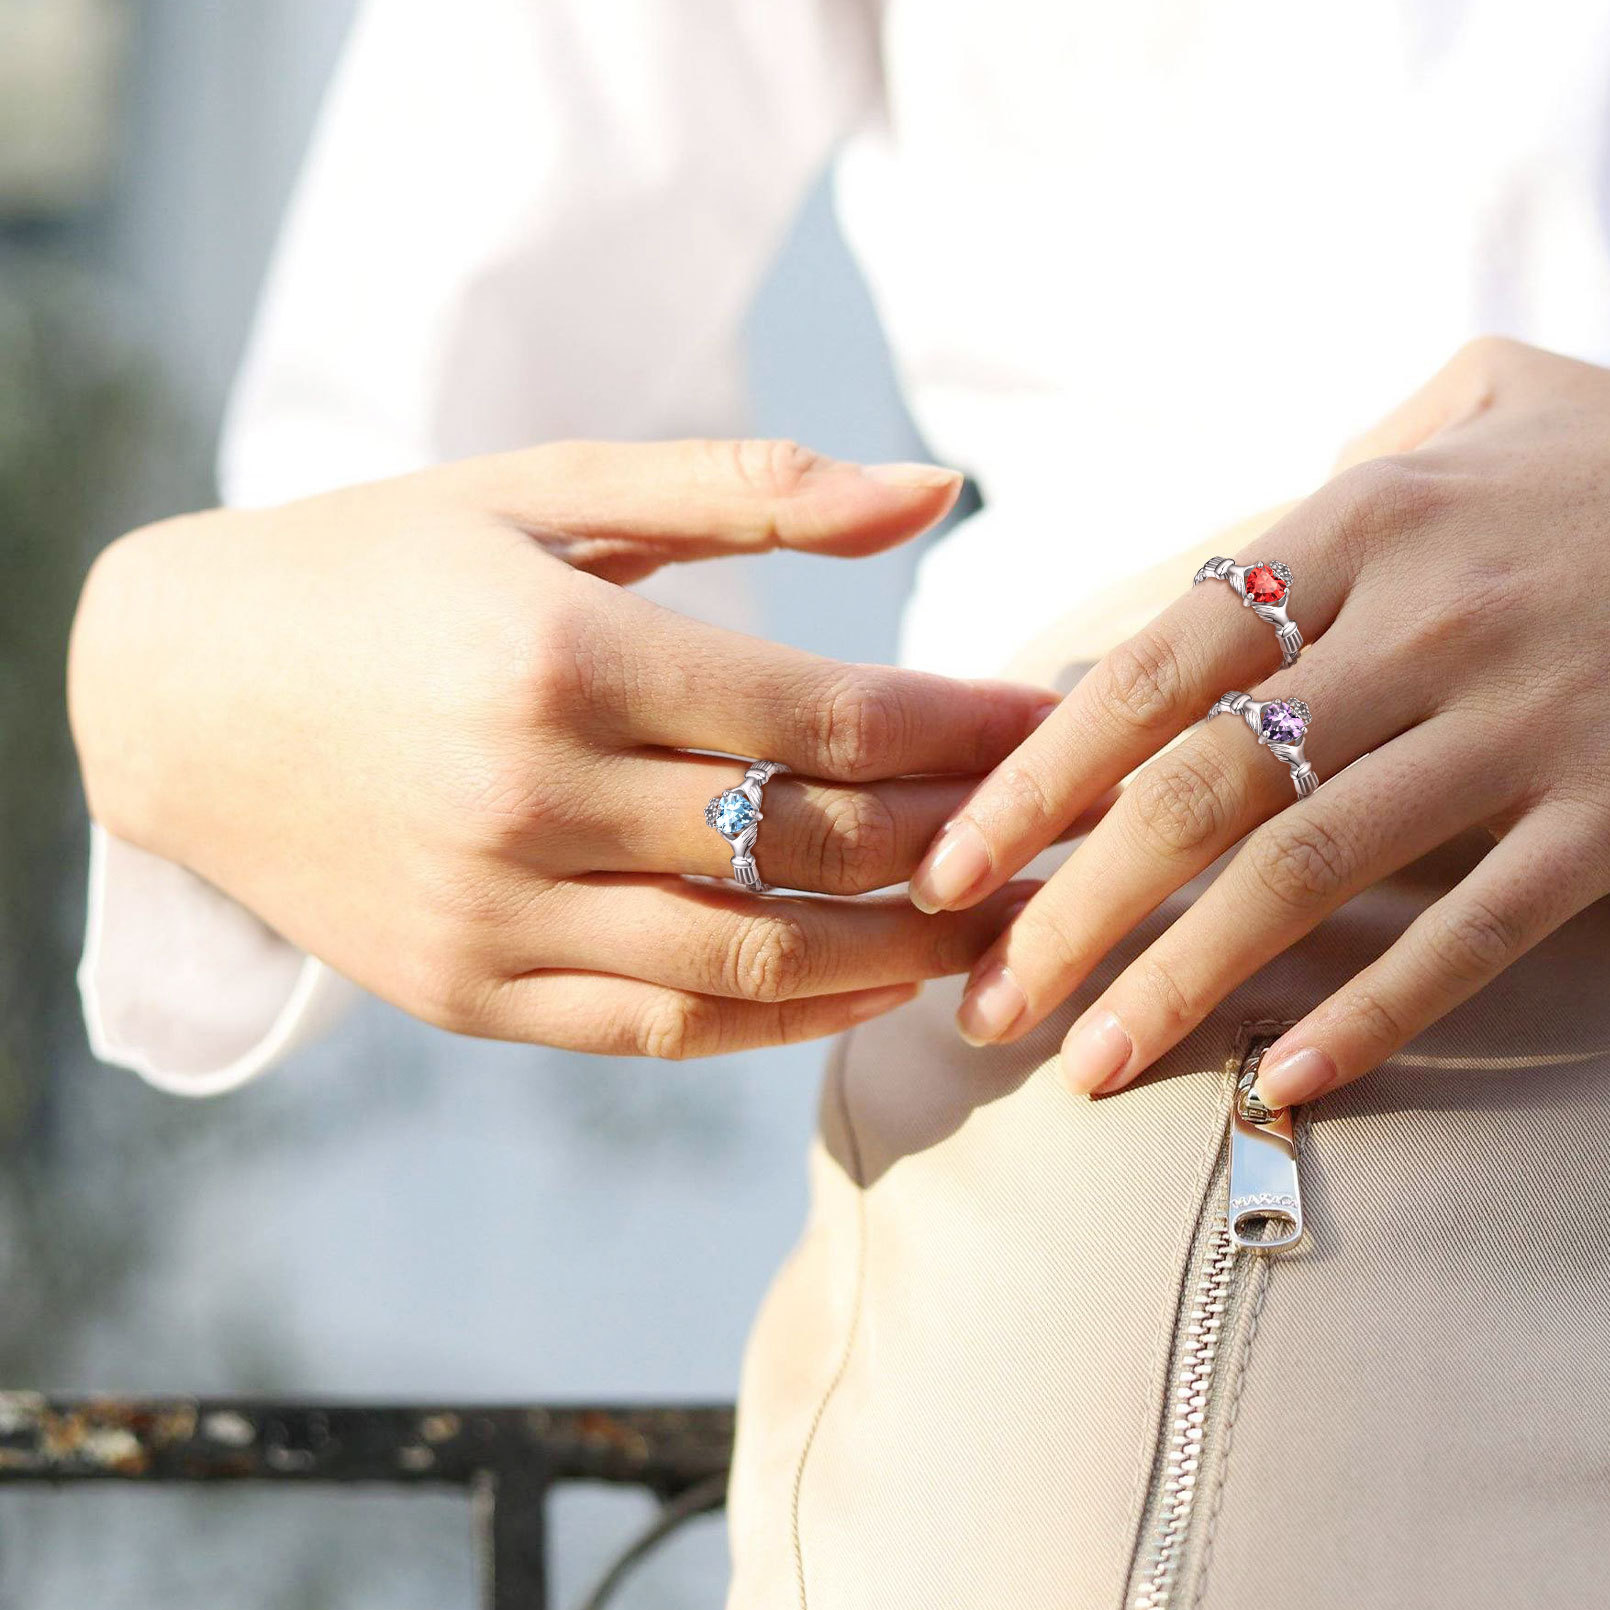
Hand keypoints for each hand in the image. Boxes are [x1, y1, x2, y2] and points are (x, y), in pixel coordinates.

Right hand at [71, 440, 1056, 1056]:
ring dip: (903, 952)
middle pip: (812, 844)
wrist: (182, 692)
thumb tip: (935, 491)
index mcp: (563, 653)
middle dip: (966, 842)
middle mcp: (531, 796)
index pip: (830, 716)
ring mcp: (494, 913)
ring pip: (753, 963)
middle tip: (1068, 836)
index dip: (970, 728)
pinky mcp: (465, 994)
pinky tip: (871, 987)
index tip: (1061, 725)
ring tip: (1001, 926)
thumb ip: (749, 489)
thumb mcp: (546, 494)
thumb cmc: (381, 569)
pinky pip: (661, 1030)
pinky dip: (784, 1023)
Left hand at [909, 337, 1609, 1103]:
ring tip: (1090, 1062)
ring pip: (1311, 873)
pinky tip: (1284, 1078)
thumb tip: (1202, 571)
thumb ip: (1328, 473)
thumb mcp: (1475, 401)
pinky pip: (1477, 927)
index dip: (1038, 777)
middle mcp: (1428, 622)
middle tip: (986, 1004)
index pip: (1152, 668)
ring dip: (1185, 979)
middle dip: (1075, 910)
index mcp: (1360, 522)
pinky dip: (1376, 1007)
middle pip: (1201, 790)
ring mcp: (1528, 722)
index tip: (954, 866)